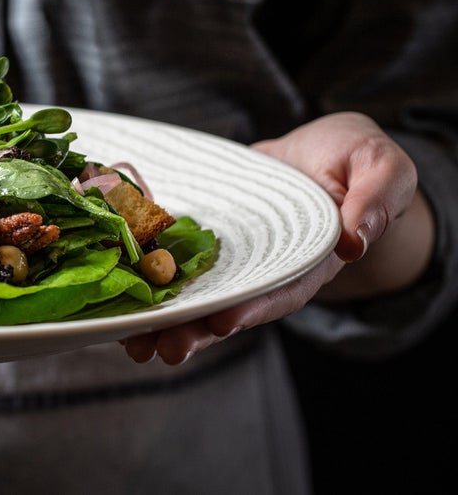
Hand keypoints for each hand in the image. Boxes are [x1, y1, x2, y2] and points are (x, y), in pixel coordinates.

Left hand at [121, 112, 432, 364]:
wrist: (319, 150)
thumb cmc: (355, 158)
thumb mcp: (381, 167)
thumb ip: (375, 200)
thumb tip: (357, 239)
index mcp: (311, 260)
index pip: (282, 292)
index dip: (253, 309)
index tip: (223, 323)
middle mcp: (267, 268)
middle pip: (231, 306)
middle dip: (196, 330)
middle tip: (162, 348)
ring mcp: (234, 258)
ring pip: (197, 294)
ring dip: (164, 320)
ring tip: (131, 342)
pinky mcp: (206, 239)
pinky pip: (175, 261)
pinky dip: (147, 278)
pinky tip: (117, 299)